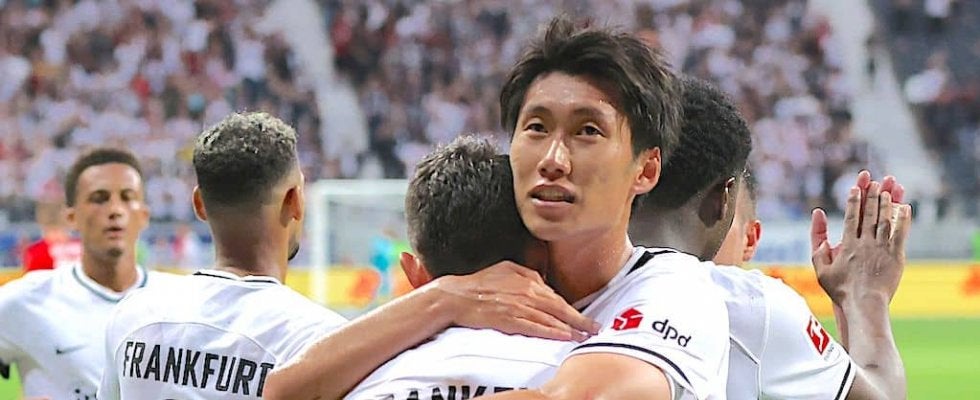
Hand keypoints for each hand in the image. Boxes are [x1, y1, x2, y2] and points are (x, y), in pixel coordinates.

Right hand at [430, 261, 599, 341]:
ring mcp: (519, 307)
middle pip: (560, 308)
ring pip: (551, 319)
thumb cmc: (480, 282)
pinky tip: (563, 337)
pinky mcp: (509, 320)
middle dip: (580, 320)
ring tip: (584, 337)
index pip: (557, 297)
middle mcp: (527, 293)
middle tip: (596, 329)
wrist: (457, 295)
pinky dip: (551, 332)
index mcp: (528, 280)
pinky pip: (535, 327)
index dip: (574, 309)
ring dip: (570, 329)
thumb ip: (528, 274)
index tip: (588, 317)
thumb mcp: (507, 268)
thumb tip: (543, 283)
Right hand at [811, 176, 911, 303]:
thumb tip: (817, 215)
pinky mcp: (896, 256)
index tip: (856, 188)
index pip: (851, 216)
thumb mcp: (820, 267)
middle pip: (869, 214)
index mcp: (848, 245)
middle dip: (872, 195)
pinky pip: (901, 234)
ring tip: (889, 188)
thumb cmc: (840, 289)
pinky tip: (905, 207)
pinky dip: (903, 219)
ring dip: (887, 202)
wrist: (864, 304)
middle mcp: (865, 243)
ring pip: (885, 220)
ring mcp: (882, 249)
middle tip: (875, 181)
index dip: (854, 200)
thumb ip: (818, 241)